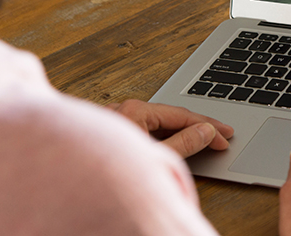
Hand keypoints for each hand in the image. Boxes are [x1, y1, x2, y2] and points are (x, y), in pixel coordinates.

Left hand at [107, 99, 233, 157]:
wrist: (64, 181)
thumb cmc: (106, 169)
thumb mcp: (154, 157)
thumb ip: (183, 144)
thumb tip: (204, 132)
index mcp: (136, 110)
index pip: (182, 115)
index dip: (208, 126)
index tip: (225, 137)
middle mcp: (125, 109)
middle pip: (172, 116)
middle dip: (200, 125)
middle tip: (224, 134)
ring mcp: (118, 120)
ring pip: (159, 122)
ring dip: (183, 130)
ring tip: (206, 138)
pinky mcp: (113, 133)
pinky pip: (147, 129)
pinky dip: (167, 136)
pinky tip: (177, 142)